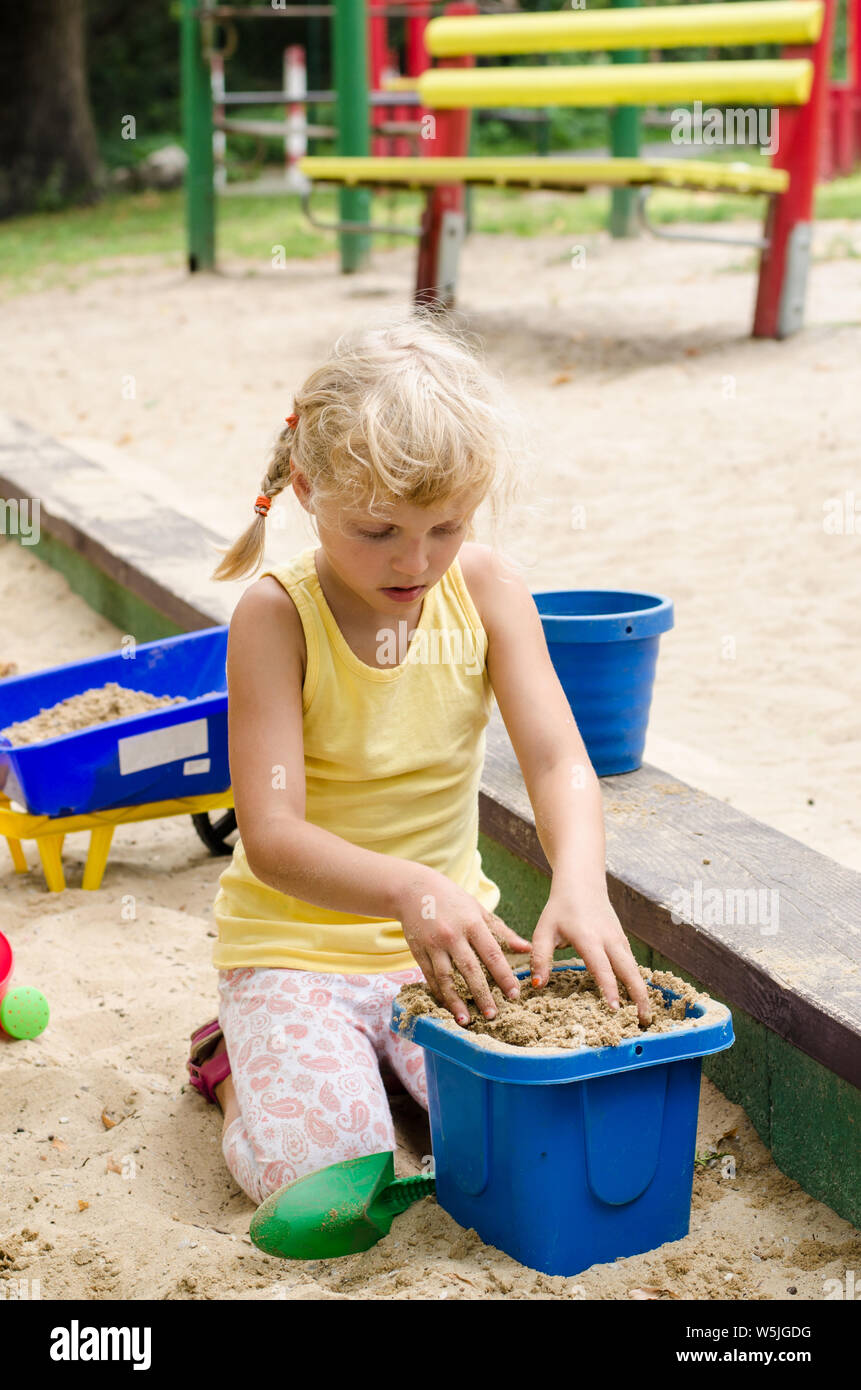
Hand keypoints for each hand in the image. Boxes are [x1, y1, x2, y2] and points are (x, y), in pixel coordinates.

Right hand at [396, 867, 531, 1024]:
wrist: (414, 889)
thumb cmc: (452, 899)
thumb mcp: (478, 910)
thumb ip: (502, 931)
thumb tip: (527, 948)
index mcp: (472, 923)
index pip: (491, 954)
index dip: (503, 976)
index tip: (514, 994)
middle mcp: (452, 935)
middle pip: (470, 970)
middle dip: (482, 994)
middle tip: (493, 1015)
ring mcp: (433, 944)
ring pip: (446, 978)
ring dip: (456, 1001)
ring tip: (466, 1020)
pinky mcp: (418, 952)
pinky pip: (430, 977)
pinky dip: (439, 994)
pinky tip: (448, 1007)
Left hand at [530, 884, 652, 1026]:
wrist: (581, 883)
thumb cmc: (560, 908)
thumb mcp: (544, 931)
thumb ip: (540, 957)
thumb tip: (537, 985)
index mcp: (588, 938)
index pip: (601, 966)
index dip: (608, 988)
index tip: (614, 1008)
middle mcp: (608, 939)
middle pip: (628, 970)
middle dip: (638, 995)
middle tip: (643, 1020)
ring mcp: (618, 938)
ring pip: (634, 968)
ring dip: (642, 990)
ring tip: (645, 1016)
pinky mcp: (622, 939)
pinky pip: (632, 963)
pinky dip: (637, 980)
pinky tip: (639, 996)